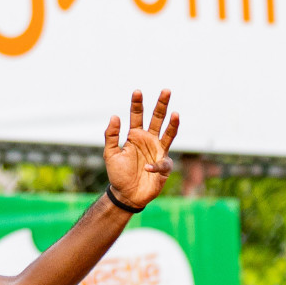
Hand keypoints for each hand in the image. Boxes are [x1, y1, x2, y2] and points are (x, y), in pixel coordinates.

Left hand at [103, 90, 178, 209]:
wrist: (126, 194)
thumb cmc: (118, 174)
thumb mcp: (110, 154)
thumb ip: (111, 136)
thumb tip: (115, 116)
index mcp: (135, 135)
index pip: (137, 115)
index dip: (137, 104)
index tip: (137, 91)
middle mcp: (148, 140)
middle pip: (157, 119)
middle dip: (161, 105)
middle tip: (166, 90)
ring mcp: (158, 151)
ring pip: (168, 134)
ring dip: (172, 124)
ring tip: (175, 113)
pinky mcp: (164, 165)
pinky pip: (162, 162)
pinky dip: (155, 165)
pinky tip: (147, 168)